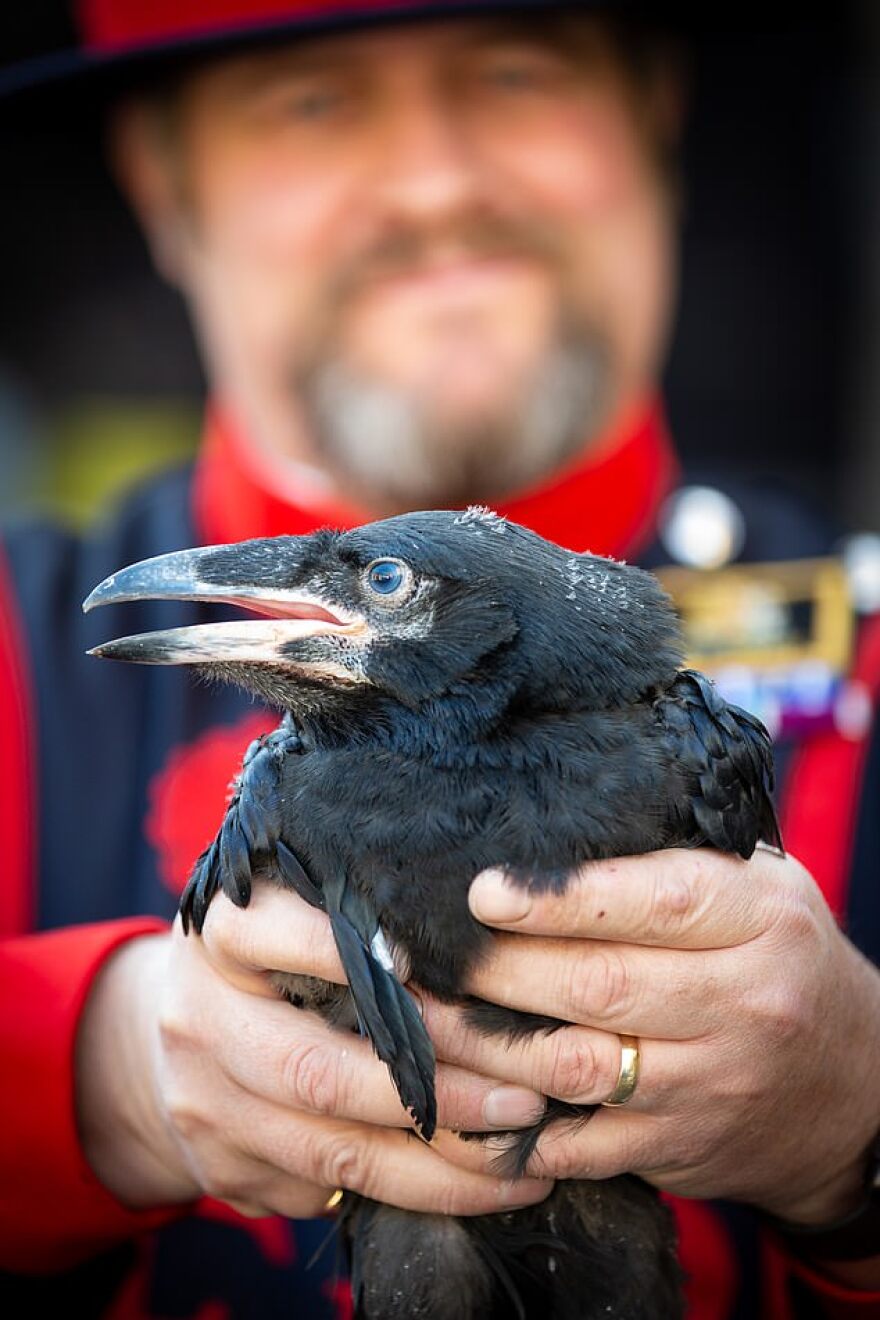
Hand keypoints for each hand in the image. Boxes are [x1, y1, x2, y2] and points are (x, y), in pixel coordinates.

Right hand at [75, 885, 550, 1219]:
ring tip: (523, 1157)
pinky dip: (413, 1194)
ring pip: (332, 1150)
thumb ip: (351, 912)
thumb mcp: (288, 908)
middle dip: (436, 1092)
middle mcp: (199, 1019)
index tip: (427, 962)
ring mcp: (205, 1105)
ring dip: (440, 1164)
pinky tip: (479, 1186)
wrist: (166, 1039)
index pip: (272, 935)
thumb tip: (477, 933)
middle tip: (526, 1100)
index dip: (346, 952)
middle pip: (317, 1069)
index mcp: (219, 935)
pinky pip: (328, 1192)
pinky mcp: (225, 1170)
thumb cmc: (269, 954)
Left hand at [423, 848, 879, 1227]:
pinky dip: (513, 1123)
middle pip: (599, 983)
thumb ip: (679, 860)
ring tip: (423, 1012)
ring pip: (576, 1065)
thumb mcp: (761, 889)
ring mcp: (710, 1084)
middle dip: (500, 967)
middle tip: (428, 949)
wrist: (850, 1088)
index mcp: (762, 919)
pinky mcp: (677, 1147)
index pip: (658, 901)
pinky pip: (580, 1144)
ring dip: (485, 1043)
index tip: (485, 891)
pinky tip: (462, 1094)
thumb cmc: (781, 959)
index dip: (563, 898)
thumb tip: (552, 829)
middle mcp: (743, 1002)